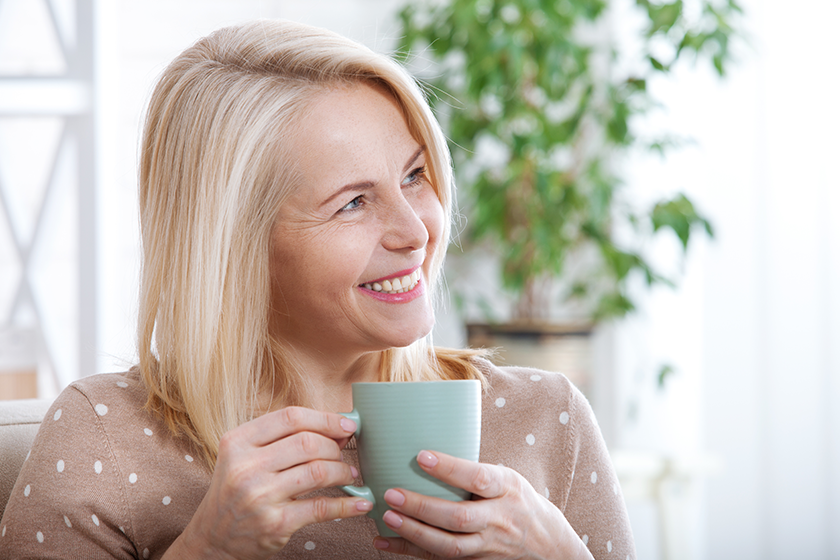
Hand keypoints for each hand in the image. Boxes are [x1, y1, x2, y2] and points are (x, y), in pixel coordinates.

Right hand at [165, 407, 371, 559]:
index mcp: (238, 441)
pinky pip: (322, 508)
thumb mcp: (247, 455)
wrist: (213, 536)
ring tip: (348, 476)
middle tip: (344, 455)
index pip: (291, 417)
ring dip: (342, 472)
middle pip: (308, 443)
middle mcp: (246, 467)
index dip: (326, 418)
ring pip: (318, 471)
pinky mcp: (275, 523)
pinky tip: (360, 503)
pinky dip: (347, 504)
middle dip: (335, 447)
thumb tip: (339, 429)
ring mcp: (260, 496)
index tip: (347, 425)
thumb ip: (284, 438)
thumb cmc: (238, 489)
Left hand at [373, 451, 592, 559]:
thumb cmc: (517, 499)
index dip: (450, 468)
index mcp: (507, 488)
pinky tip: (383, 542)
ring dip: (414, 532)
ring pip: (449, 545)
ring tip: (387, 516)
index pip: (479, 478)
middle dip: (423, 507)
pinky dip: (407, 552)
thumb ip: (475, 469)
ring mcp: (488, 545)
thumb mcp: (507, 477)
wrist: (546, 544)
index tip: (421, 456)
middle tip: (392, 492)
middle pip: (459, 517)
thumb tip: (425, 441)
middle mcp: (499, 518)